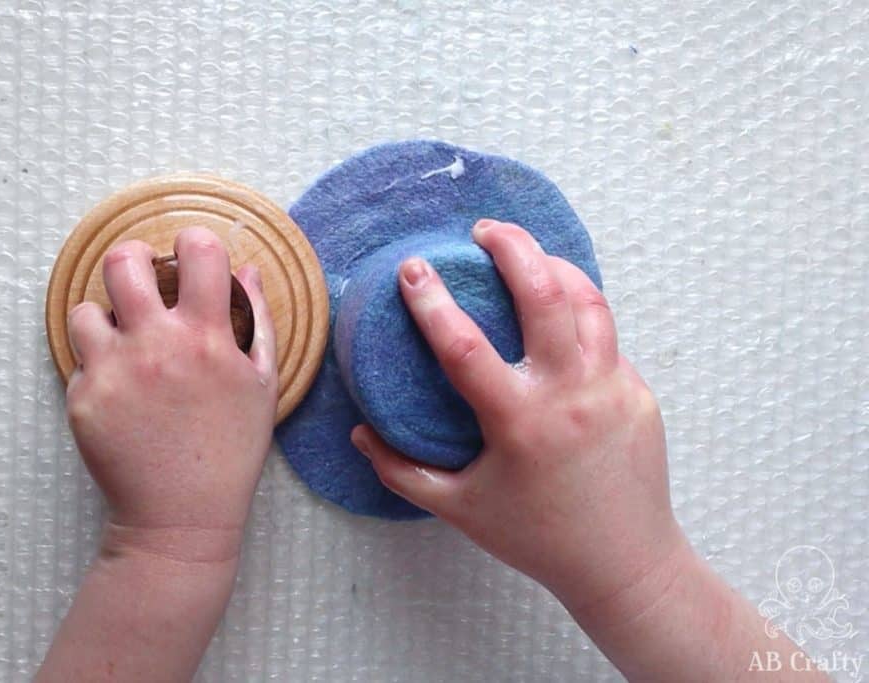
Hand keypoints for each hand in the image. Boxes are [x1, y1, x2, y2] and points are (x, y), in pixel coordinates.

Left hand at [65, 227, 277, 562]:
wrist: (180, 517)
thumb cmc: (229, 451)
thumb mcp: (261, 385)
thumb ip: (257, 321)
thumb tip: (247, 270)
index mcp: (206, 337)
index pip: (197, 250)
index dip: (194, 242)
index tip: (192, 254)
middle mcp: (155, 345)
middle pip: (121, 261)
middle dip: (132, 260)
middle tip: (141, 279)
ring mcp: (112, 372)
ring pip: (85, 309)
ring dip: (106, 319)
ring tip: (126, 344)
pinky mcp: (82, 399)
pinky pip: (80, 361)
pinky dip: (99, 368)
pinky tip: (123, 395)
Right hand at [351, 219, 684, 612]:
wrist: (626, 564)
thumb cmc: (538, 538)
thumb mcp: (460, 510)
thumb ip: (402, 471)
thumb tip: (361, 434)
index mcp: (521, 423)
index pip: (464, 346)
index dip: (432, 302)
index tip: (413, 269)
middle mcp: (571, 395)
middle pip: (546, 294)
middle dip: (513, 247)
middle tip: (484, 231)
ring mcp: (613, 389)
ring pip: (589, 302)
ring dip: (555, 267)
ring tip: (526, 255)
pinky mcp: (638, 394)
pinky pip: (607, 338)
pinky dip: (580, 314)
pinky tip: (558, 315)